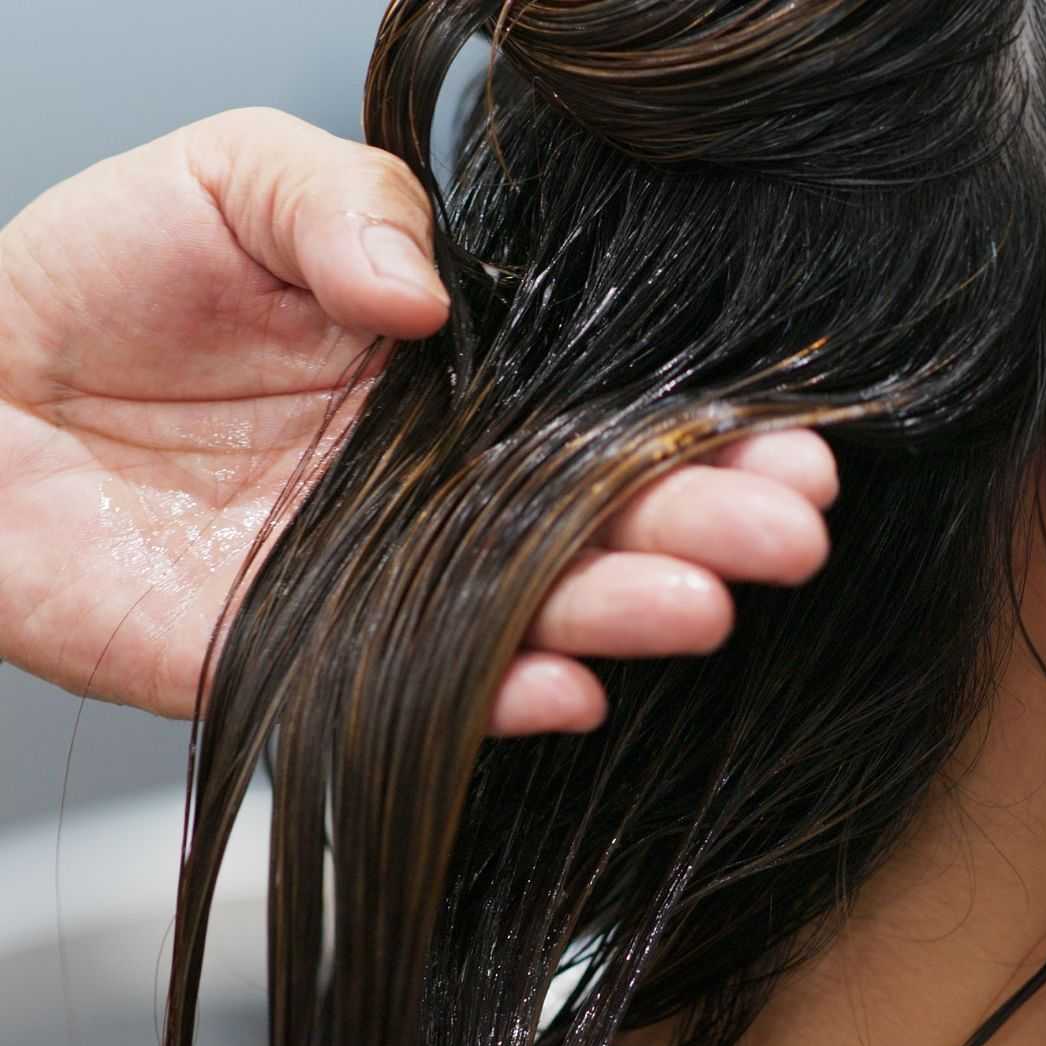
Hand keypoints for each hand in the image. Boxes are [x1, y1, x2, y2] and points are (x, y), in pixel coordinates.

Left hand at [0, 107, 835, 734]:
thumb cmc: (97, 279)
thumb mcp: (234, 183)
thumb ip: (344, 208)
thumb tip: (434, 296)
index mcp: (443, 387)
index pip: (593, 413)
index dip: (690, 425)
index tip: (780, 435)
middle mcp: (431, 497)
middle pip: (585, 522)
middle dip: (695, 528)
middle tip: (785, 532)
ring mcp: (376, 587)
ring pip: (522, 614)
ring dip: (617, 615)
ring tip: (703, 600)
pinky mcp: (301, 662)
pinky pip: (413, 692)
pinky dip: (491, 699)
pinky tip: (569, 686)